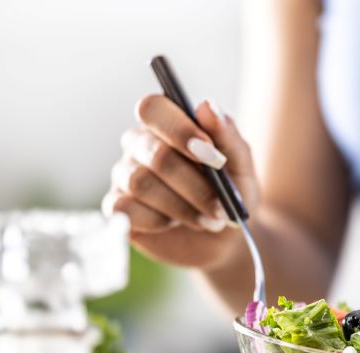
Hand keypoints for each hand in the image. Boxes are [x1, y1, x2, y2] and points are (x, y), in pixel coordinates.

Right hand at [103, 96, 259, 268]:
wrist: (228, 238)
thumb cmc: (232, 195)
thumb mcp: (242, 167)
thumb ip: (228, 137)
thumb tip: (207, 106)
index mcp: (168, 125)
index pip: (153, 108)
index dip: (180, 130)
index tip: (214, 157)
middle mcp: (140, 145)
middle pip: (155, 154)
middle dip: (195, 185)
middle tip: (222, 207)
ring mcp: (124, 175)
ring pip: (141, 183)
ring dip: (182, 207)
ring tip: (209, 220)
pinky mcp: (117, 207)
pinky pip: (124, 210)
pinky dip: (157, 221)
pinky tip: (174, 224)